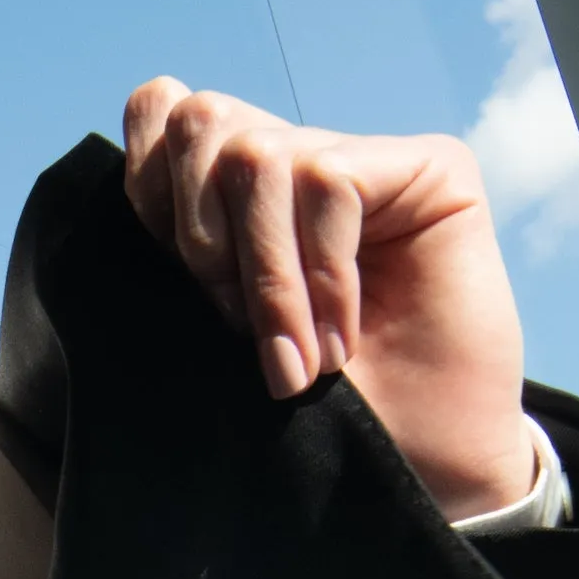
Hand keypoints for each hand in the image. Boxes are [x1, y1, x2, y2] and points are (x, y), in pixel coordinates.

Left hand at [123, 80, 535, 522]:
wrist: (412, 468)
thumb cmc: (314, 410)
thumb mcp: (214, 329)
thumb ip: (179, 243)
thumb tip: (149, 111)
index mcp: (234, 190)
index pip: (160, 111)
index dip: (148, 190)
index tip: (180, 291)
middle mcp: (298, 158)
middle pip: (203, 122)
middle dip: (202, 243)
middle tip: (238, 335)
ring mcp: (365, 157)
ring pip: (260, 158)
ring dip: (267, 280)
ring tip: (298, 362)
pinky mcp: (430, 166)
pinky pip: (330, 182)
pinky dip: (323, 276)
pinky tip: (344, 341)